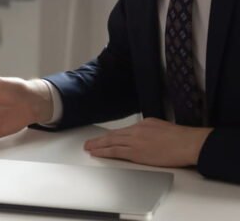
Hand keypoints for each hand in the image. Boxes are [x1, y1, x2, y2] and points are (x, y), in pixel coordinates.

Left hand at [84, 117, 211, 166]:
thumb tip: (145, 136)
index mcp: (143, 124)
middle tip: (88, 143)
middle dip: (99, 140)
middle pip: (114, 135)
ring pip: (111, 143)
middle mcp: (136, 131)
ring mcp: (135, 141)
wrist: (188, 143)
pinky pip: (116, 152)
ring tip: (89, 148)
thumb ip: (150, 131)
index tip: (104, 138)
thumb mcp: (162, 127)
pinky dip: (105, 152)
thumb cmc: (181, 138)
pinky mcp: (136, 153)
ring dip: (98, 145)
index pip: (123, 131)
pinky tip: (98, 153)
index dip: (111, 136)